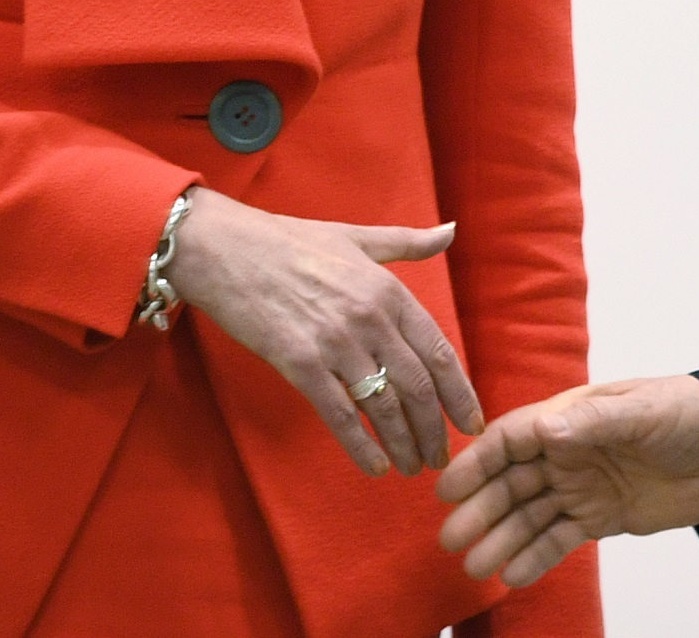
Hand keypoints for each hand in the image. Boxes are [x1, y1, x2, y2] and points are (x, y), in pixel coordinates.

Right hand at [165, 187, 483, 476]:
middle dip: (436, 429)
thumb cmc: (292, 242)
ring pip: (385, 405)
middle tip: (443, 458)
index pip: (439, 351)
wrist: (227, 250)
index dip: (460, 393)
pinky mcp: (300, 364)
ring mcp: (336, 343)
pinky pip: (339, 414)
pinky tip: (376, 466)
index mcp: (390, 290)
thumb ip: (408, 242)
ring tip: (414, 467)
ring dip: (405, 443)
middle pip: (418, 386)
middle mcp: (371, 318)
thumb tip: (450, 231)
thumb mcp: (357, 236)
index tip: (471, 422)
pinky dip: (362, 445)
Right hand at [436, 375, 698, 585]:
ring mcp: (583, 486)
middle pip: (512, 482)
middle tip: (450, 539)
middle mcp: (568, 452)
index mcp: (571, 417)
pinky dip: (535, 557)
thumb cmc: (687, 413)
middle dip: (480, 509)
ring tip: (474, 566)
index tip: (448, 489)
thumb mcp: (642, 412)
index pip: (511, 439)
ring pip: (529, 515)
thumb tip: (544, 428)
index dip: (478, 463)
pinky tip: (511, 575)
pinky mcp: (602, 516)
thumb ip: (594, 423)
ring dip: (500, 539)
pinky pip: (559, 539)